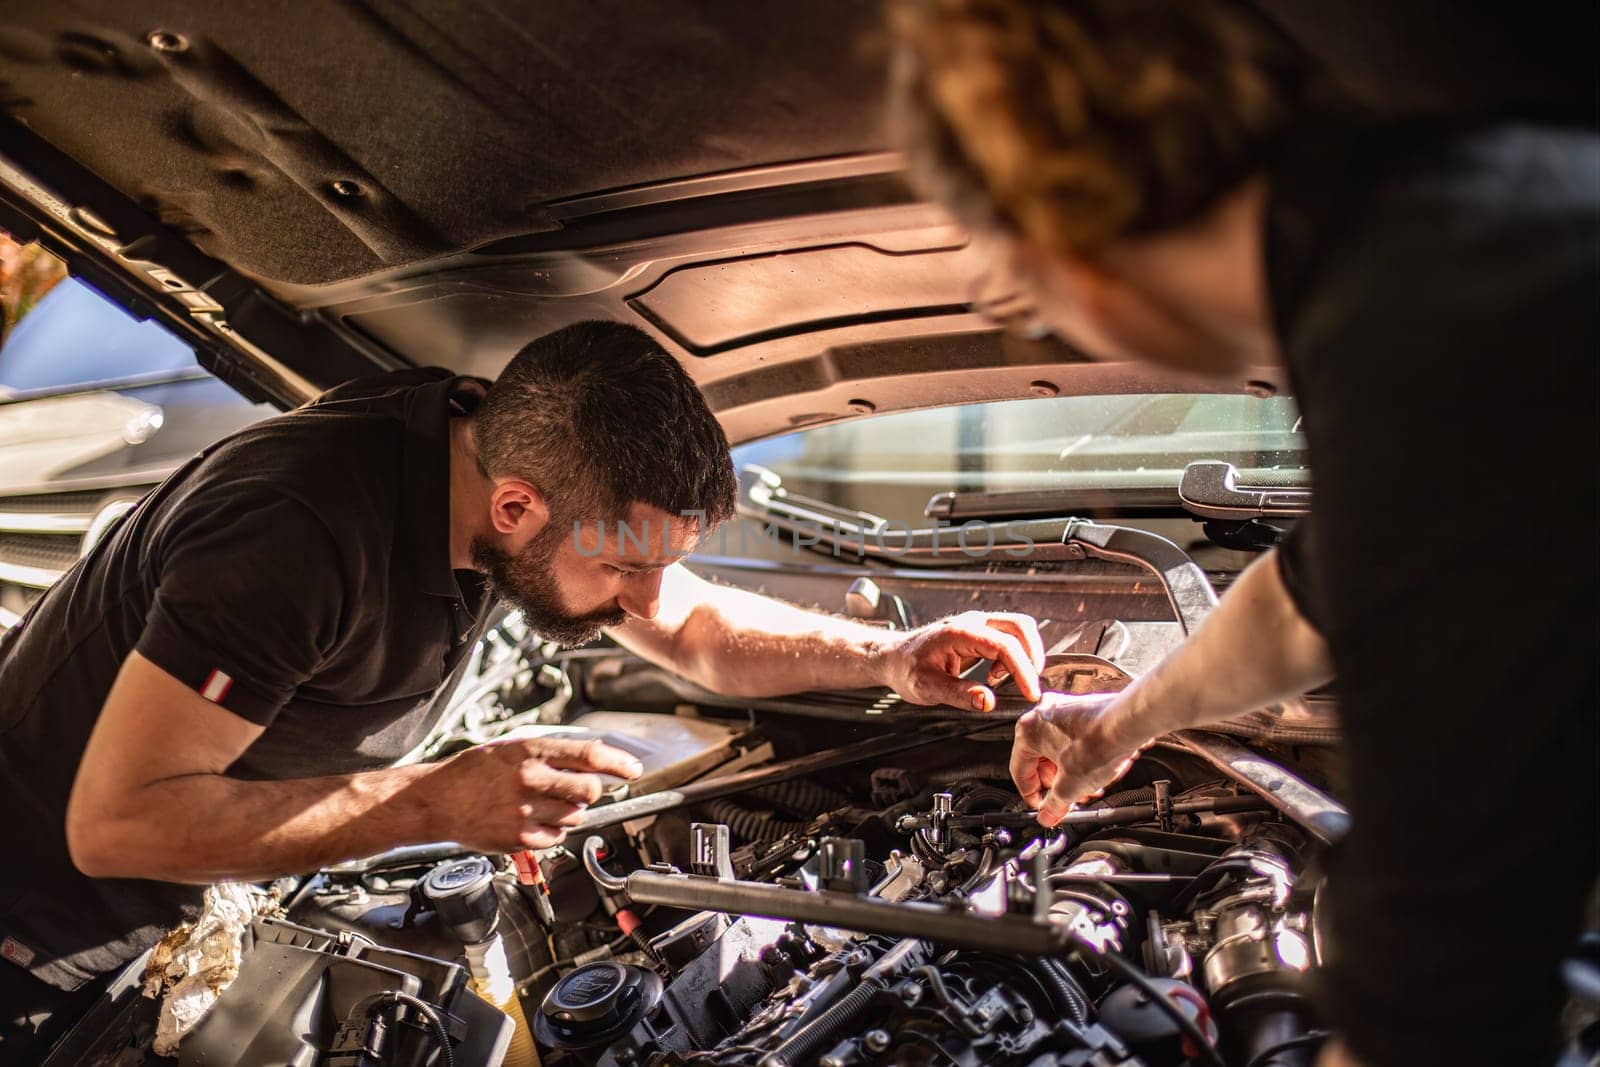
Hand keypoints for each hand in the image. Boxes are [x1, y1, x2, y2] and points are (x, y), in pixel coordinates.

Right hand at [425, 736, 642, 850]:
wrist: (438, 800)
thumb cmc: (475, 772)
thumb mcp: (512, 748)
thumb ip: (550, 754)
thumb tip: (591, 760)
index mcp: (530, 752)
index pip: (588, 755)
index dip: (618, 763)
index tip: (633, 769)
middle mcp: (530, 779)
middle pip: (590, 790)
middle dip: (589, 792)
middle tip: (575, 791)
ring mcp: (525, 811)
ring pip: (575, 816)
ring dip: (568, 812)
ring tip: (540, 805)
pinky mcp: (519, 837)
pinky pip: (556, 838)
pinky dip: (551, 832)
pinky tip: (530, 821)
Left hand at [883, 611, 1044, 710]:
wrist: (893, 657)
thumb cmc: (905, 669)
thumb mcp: (926, 687)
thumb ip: (958, 694)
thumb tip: (987, 701)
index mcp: (959, 632)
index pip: (1003, 645)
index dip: (1022, 670)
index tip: (1030, 693)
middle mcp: (972, 622)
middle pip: (1020, 626)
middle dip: (1032, 656)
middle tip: (1029, 687)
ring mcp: (977, 624)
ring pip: (1018, 628)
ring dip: (1025, 654)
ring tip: (1009, 681)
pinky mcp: (979, 632)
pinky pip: (1009, 636)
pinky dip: (1015, 655)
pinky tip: (997, 676)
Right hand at [1010, 692, 1144, 824]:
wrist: (1129, 723)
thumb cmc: (1099, 742)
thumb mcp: (1070, 787)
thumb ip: (1053, 805)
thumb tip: (1047, 815)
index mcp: (1028, 730)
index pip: (1019, 771)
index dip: (1031, 795)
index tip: (1041, 807)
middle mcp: (1042, 715)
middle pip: (1039, 760)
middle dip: (1055, 785)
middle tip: (1066, 800)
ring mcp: (1063, 709)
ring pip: (1058, 749)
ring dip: (1069, 773)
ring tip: (1085, 788)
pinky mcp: (1082, 710)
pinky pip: (1074, 739)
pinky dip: (1080, 757)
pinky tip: (1095, 771)